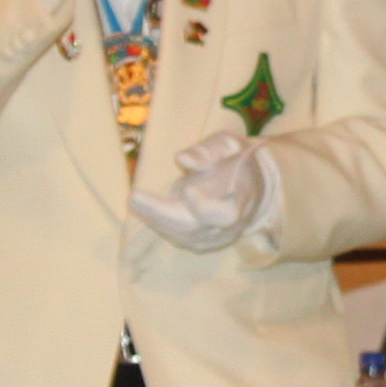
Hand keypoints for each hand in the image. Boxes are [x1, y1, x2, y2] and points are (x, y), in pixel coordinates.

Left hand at [128, 128, 276, 251]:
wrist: (251, 187)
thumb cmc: (236, 161)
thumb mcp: (227, 144)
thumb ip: (208, 150)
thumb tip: (181, 159)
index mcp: (241, 200)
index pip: (225, 214)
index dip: (206, 206)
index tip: (188, 190)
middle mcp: (227, 226)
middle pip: (194, 229)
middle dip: (162, 214)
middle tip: (135, 197)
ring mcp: (212, 238)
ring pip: (179, 234)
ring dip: (154, 216)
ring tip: (136, 199)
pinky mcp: (197, 242)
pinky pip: (173, 235)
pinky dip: (155, 221)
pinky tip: (141, 206)